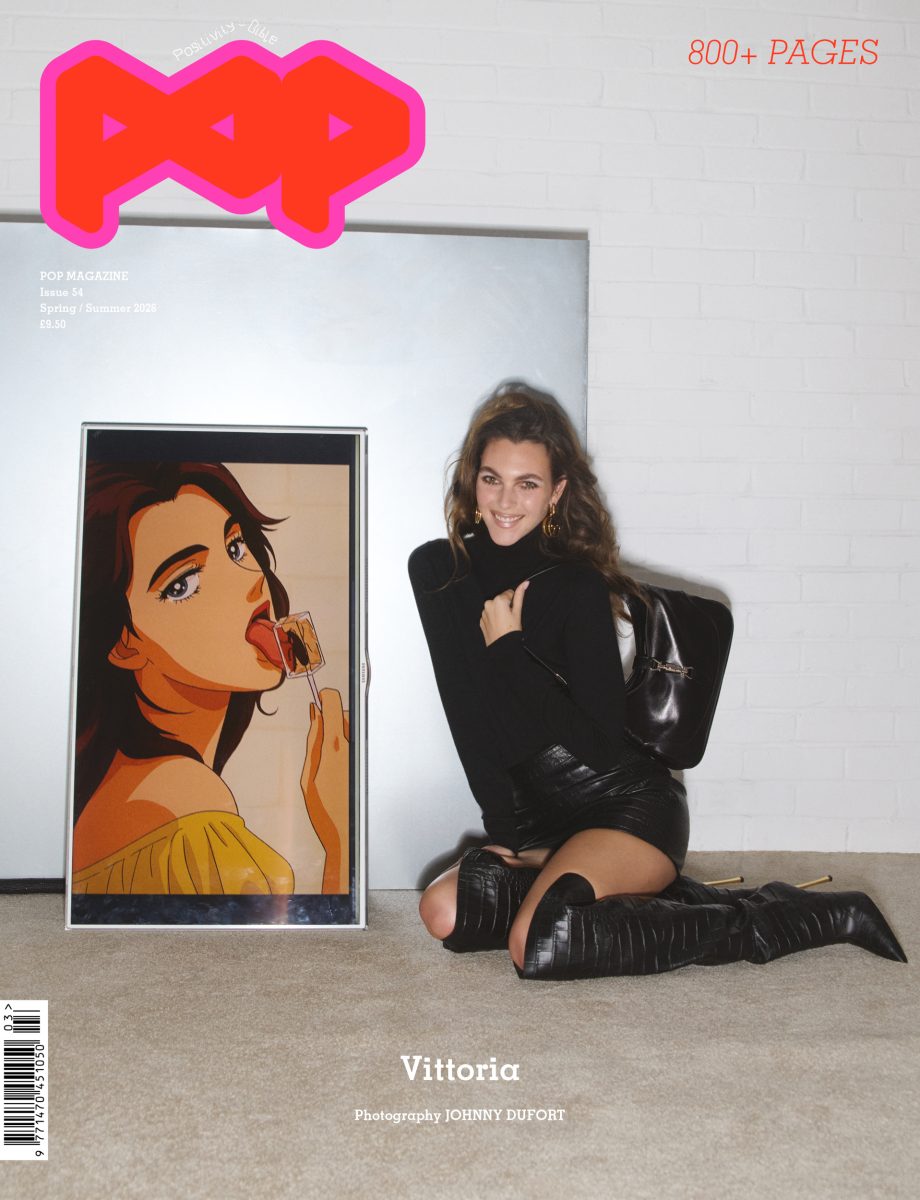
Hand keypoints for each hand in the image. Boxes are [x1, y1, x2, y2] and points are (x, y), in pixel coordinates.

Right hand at [301, 687, 349, 893]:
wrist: (346, 834)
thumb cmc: (322, 809)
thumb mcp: (307, 774)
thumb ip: (312, 741)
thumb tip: (315, 715)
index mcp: (333, 746)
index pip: (333, 703)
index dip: (325, 696)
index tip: (319, 698)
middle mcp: (351, 746)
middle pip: (344, 714)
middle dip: (331, 718)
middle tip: (318, 736)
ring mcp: (361, 754)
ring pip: (351, 729)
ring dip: (339, 732)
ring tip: (327, 758)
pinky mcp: (366, 763)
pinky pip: (355, 744)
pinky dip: (345, 746)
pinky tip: (337, 767)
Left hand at [480, 580, 528, 646]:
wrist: (502, 647)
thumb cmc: (511, 631)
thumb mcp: (517, 612)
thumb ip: (520, 595)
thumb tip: (525, 583)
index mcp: (498, 600)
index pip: (509, 593)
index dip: (513, 602)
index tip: (513, 612)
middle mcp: (488, 604)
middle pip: (501, 599)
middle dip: (505, 606)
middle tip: (509, 618)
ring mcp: (483, 612)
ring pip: (494, 607)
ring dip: (499, 612)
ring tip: (504, 623)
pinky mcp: (481, 620)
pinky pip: (489, 614)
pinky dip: (494, 618)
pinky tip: (498, 625)